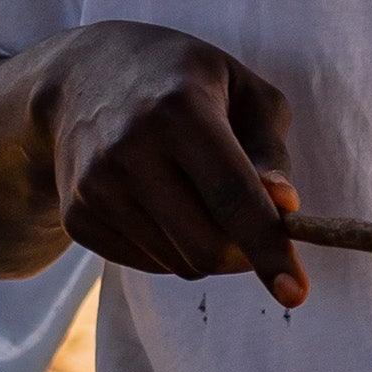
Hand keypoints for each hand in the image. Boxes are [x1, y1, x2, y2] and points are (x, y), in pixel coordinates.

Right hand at [30, 20, 307, 301]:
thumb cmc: (183, 82)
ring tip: (197, 197)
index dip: (267, 248)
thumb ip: (270, 149)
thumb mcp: (242, 90)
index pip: (232, 196)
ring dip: (206, 249)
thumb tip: (284, 207)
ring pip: (178, 264)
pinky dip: (170, 248)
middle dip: (244, 256)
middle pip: (205, 248)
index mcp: (179, 109)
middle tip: (253, 231)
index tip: (295, 294)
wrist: (80, 76)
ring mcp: (95, 186)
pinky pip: (147, 264)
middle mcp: (129, 149)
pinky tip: (162, 203)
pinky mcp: (76, 215)